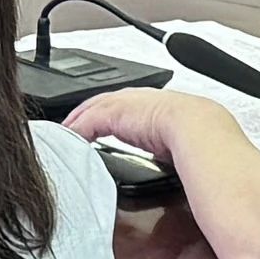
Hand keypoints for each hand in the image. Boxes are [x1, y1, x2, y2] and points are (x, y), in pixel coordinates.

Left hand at [66, 85, 205, 167]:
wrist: (195, 126)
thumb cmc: (195, 133)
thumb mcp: (175, 137)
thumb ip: (164, 144)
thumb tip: (168, 159)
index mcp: (150, 103)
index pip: (121, 105)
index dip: (105, 114)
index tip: (94, 126)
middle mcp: (133, 99)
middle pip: (101, 103)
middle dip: (84, 114)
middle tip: (69, 128)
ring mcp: (122, 104)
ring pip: (90, 109)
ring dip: (76, 121)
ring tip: (63, 134)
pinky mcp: (112, 113)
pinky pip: (87, 121)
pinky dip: (76, 130)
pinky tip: (68, 139)